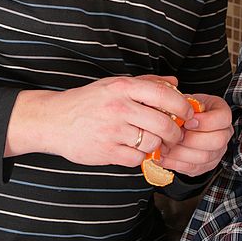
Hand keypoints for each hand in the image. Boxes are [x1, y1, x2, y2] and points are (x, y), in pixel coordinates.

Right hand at [5, 75, 196, 166]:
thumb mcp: (115, 85)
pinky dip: (141, 156)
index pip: (164, 94)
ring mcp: (112, 131)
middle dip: (176, 133)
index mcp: (123, 87)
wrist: (53, 120)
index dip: (182, 106)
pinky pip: (136, 158)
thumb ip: (146, 83)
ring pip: (152, 143)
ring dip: (159, 146)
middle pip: (163, 123)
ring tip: (156, 144)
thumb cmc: (88, 101)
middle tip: (176, 135)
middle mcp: (119, 107)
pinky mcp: (106, 151)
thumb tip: (174, 83)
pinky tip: (137, 150)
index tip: (188, 114)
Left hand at [158, 94, 232, 176]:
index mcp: (223, 114)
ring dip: (181, 153)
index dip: (204, 122)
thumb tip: (171, 112)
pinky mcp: (205, 166)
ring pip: (204, 157)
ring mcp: (217, 152)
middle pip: (217, 141)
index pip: (222, 119)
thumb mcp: (187, 100)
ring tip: (164, 146)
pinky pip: (192, 168)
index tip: (187, 121)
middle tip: (174, 136)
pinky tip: (162, 156)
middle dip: (192, 139)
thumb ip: (183, 104)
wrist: (187, 123)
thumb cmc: (187, 111)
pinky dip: (175, 163)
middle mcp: (224, 134)